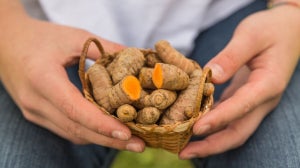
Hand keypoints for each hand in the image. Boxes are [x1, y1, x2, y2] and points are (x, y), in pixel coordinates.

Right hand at [0, 15, 144, 151]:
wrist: (7, 43)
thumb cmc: (42, 37)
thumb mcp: (74, 37)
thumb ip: (105, 48)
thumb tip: (138, 58)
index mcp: (42, 79)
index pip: (74, 109)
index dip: (101, 124)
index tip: (127, 133)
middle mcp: (35, 101)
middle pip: (76, 129)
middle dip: (109, 139)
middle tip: (140, 145)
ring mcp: (34, 112)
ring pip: (72, 133)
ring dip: (101, 139)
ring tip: (130, 140)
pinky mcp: (37, 115)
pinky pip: (66, 129)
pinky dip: (89, 132)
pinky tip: (108, 131)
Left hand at [180, 5, 299, 158]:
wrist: (288, 30)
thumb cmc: (271, 29)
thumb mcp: (251, 35)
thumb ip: (232, 56)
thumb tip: (210, 75)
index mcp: (267, 84)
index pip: (241, 107)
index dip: (218, 120)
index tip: (196, 129)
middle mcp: (262, 99)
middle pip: (238, 132)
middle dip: (212, 145)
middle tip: (184, 153)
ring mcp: (255, 101)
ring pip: (233, 129)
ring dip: (209, 140)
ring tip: (184, 146)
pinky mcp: (246, 98)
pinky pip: (229, 117)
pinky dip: (212, 125)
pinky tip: (194, 126)